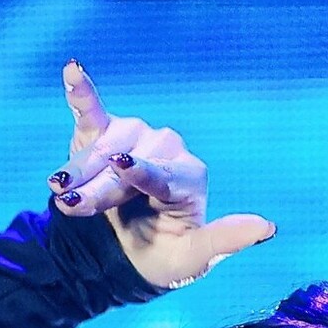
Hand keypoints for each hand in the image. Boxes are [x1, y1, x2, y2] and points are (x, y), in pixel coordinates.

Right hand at [45, 59, 276, 289]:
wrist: (125, 253)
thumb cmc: (165, 257)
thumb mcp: (194, 258)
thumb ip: (225, 239)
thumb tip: (267, 227)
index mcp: (189, 178)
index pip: (162, 175)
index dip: (141, 173)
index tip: (121, 166)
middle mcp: (165, 149)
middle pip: (126, 164)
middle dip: (98, 188)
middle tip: (72, 206)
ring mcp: (135, 138)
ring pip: (103, 146)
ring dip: (79, 168)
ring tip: (60, 192)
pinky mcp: (104, 132)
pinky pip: (93, 110)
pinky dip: (81, 92)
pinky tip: (73, 69)